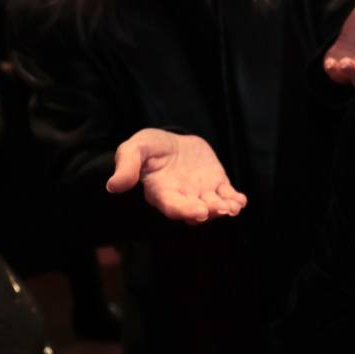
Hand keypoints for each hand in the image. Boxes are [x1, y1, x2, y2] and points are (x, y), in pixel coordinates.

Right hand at [107, 128, 247, 223]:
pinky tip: (240, 200)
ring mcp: (200, 192)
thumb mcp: (135, 148)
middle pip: (194, 210)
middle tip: (218, 209)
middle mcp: (182, 197)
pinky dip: (234, 200)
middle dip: (207, 212)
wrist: (172, 141)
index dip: (184, 210)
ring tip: (233, 207)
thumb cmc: (150, 147)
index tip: (197, 212)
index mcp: (161, 192)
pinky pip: (226, 195)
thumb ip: (127, 166)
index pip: (172, 206)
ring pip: (213, 206)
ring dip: (224, 208)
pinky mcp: (215, 184)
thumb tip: (114, 186)